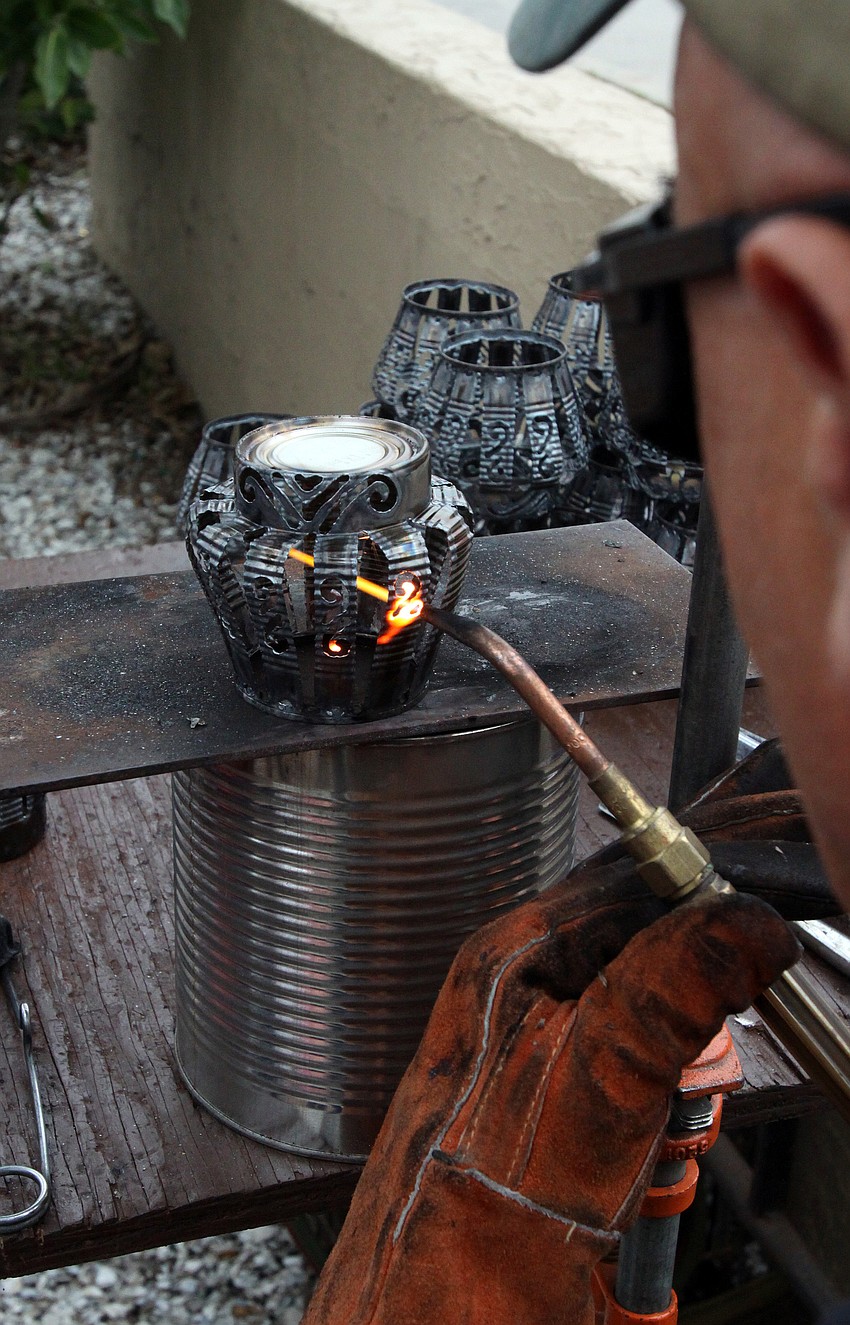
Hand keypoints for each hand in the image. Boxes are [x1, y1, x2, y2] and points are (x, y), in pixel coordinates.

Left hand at [304, 747, 810, 1324]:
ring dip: (680, 1108)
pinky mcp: (558, 1118)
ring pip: (666, 1041)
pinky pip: (647, 1102)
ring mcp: (538, 1060)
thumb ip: (658, 1004)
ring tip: (637, 1162)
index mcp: (509, 961)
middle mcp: (519, 998)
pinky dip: (663, 1149)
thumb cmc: (455, 1253)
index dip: (703, 919)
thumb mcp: (579, 1107)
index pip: (635, 884)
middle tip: (674, 1099)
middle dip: (693, 1038)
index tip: (746, 970)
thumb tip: (740, 924)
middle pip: (661, 963)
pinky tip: (630, 1189)